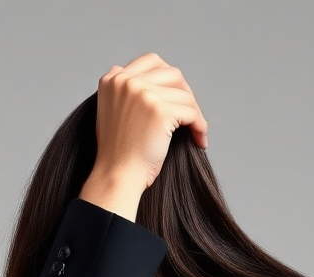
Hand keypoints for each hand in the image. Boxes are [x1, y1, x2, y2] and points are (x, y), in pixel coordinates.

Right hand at [87, 52, 207, 194]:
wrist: (117, 177)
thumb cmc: (118, 155)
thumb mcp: (114, 113)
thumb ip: (128, 93)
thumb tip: (156, 85)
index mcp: (113, 79)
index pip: (151, 62)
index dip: (169, 81)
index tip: (176, 101)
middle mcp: (126, 81)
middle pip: (172, 74)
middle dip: (185, 95)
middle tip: (190, 116)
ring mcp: (143, 93)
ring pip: (184, 94)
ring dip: (195, 113)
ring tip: (196, 131)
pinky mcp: (160, 110)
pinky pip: (192, 112)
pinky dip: (200, 126)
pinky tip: (199, 140)